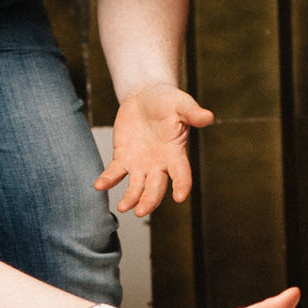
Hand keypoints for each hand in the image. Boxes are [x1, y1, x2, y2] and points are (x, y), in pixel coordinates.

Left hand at [98, 84, 211, 217]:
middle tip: (141, 212)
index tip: (180, 197)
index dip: (182, 186)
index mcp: (175, 154)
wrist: (144, 96)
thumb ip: (192, 112)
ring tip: (122, 207)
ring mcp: (140, 165)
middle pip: (155, 188)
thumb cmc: (167, 101)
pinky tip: (99, 185)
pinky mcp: (123, 158)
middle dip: (149, 201)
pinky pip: (115, 173)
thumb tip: (208, 117)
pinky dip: (107, 180)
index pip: (182, 174)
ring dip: (130, 198)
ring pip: (136, 187)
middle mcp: (159, 165)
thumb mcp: (180, 103)